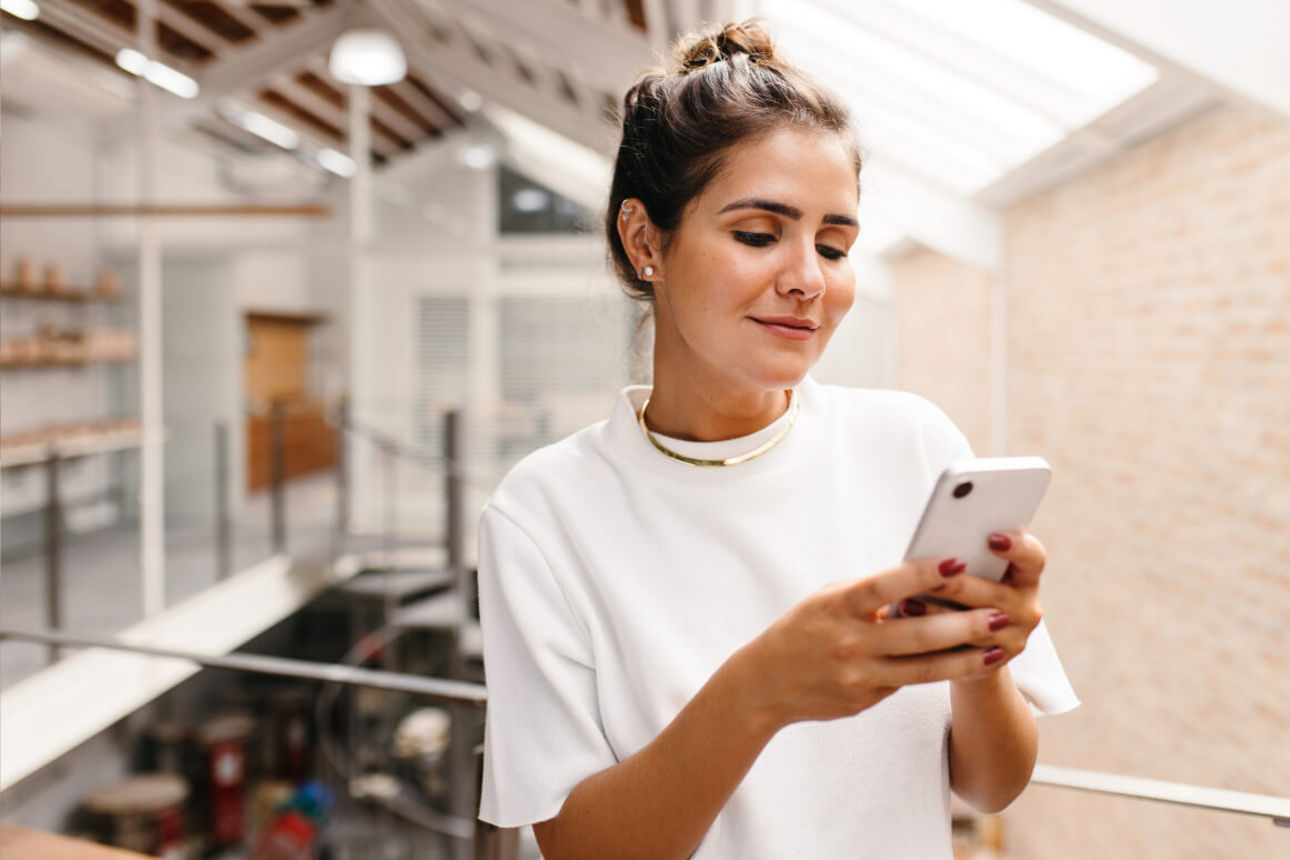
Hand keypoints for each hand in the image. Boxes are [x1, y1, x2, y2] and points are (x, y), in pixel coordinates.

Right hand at [735, 555, 1025, 729]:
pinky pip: (910, 682)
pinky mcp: (865, 698)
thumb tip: (921, 580)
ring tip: (997, 644)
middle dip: (962, 624)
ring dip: (965, 656)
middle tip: (999, 613)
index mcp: (837, 606)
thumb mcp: (828, 600)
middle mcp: (849, 642)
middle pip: (916, 633)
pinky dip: (942, 672)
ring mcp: (858, 675)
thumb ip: (870, 593)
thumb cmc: (803, 630)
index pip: (885, 587)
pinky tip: (969, 663)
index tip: (957, 561)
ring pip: (923, 667)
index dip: (922, 574)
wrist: (765, 684)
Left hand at [896, 530, 1045, 682]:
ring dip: (939, 616)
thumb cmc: (961, 592)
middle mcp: (1026, 606)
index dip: (1017, 547)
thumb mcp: (969, 571)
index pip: (1032, 557)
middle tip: (932, 576)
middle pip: (997, 594)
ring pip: (978, 627)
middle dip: (959, 585)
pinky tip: (910, 631)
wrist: (967, 645)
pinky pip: (965, 655)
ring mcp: (1014, 637)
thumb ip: (961, 557)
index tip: (992, 539)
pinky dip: (936, 642)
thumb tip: (933, 544)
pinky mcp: (994, 662)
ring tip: (908, 604)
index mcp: (1024, 576)